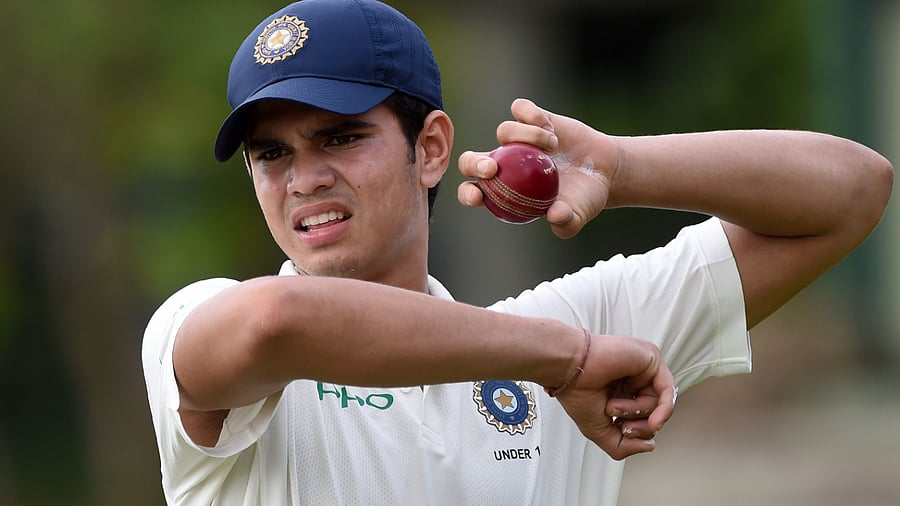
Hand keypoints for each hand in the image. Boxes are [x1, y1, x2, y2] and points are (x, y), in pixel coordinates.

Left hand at [457, 98, 619, 237]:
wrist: (605, 170)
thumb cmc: (584, 198)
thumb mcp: (578, 215)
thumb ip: (566, 222)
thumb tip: (555, 215)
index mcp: (505, 191)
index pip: (472, 193)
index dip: (468, 194)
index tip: (479, 195)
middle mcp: (505, 164)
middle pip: (471, 160)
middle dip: (473, 163)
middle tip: (492, 168)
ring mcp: (518, 139)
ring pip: (504, 130)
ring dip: (526, 136)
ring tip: (552, 147)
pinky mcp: (533, 118)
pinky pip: (520, 109)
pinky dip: (532, 116)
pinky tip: (550, 129)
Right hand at [553, 333, 676, 459]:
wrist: (568, 369)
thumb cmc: (575, 390)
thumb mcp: (598, 431)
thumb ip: (622, 446)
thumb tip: (648, 446)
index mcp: (621, 393)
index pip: (644, 419)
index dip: (636, 432)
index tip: (618, 430)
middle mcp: (634, 380)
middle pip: (656, 413)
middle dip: (640, 427)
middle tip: (620, 424)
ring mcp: (643, 369)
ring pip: (661, 403)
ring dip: (636, 413)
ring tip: (613, 405)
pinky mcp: (650, 359)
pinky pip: (669, 391)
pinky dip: (664, 411)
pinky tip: (654, 422)